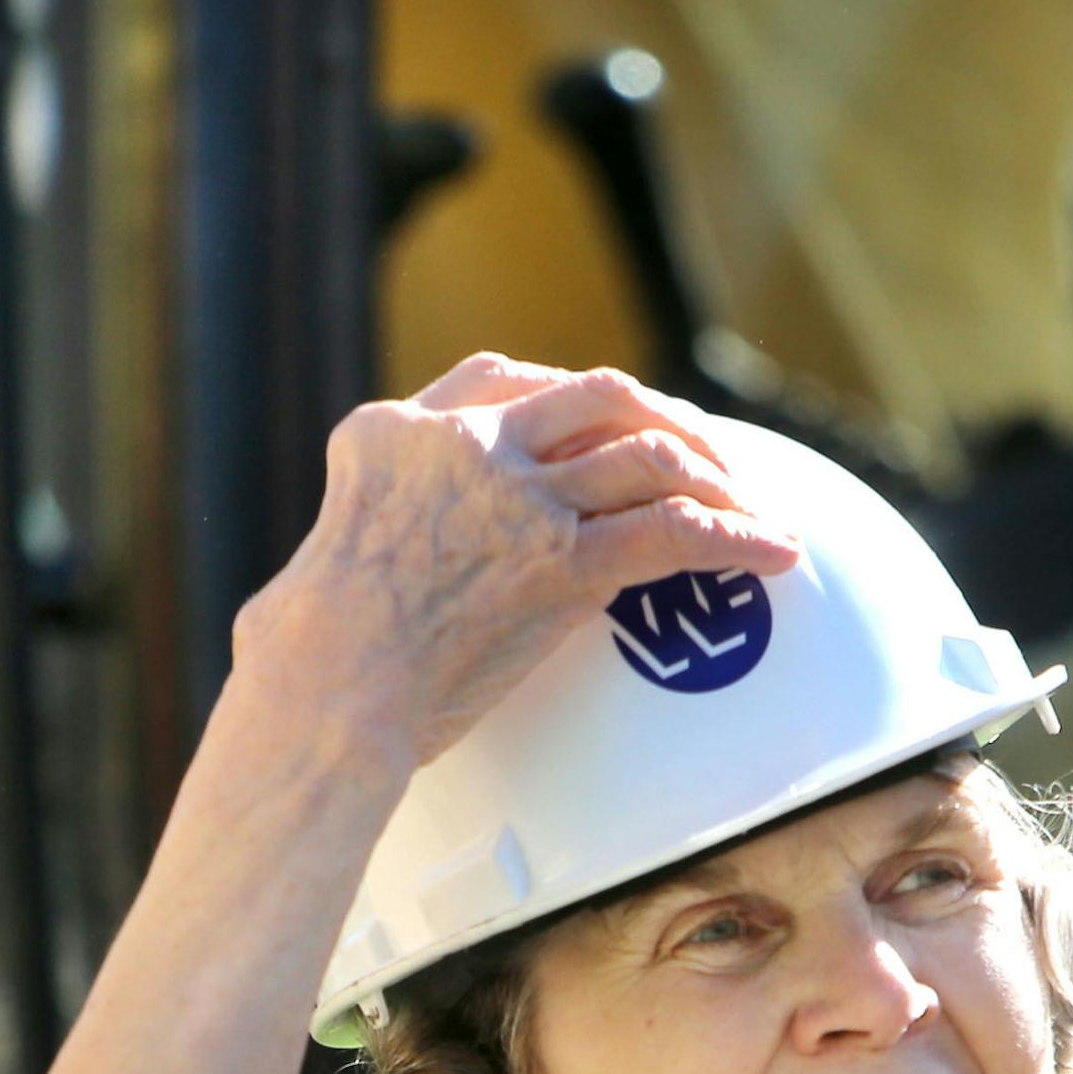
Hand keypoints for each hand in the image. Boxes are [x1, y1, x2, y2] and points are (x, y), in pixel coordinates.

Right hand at [231, 355, 801, 767]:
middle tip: (701, 452)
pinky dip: (736, 539)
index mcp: (392, 433)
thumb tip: (295, 613)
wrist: (323, 694)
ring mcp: (517, 499)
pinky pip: (672, 536)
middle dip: (661, 416)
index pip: (496, 378)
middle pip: (592, 394)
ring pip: (646, 453)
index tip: (599, 410)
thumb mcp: (305, 571)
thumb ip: (346, 560)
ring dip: (712, 473)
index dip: (562, 392)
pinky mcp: (562, 562)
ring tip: (752, 503)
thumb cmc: (295, 666)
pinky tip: (776, 555)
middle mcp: (462, 447)